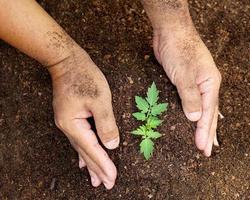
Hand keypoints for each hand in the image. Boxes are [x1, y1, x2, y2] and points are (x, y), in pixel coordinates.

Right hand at [48, 49, 118, 188]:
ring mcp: (67, 123)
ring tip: (95, 179)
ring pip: (82, 148)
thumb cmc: (84, 76)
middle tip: (106, 184)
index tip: (112, 178)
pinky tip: (83, 161)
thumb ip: (106, 124)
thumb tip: (112, 145)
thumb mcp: (100, 99)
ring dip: (90, 164)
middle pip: (85, 152)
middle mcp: (68, 127)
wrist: (67, 61)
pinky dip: (84, 152)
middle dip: (97, 169)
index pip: (93, 149)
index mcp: (74, 124)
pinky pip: (79, 140)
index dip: (104, 164)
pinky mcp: (71, 117)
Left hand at [153, 26, 220, 156]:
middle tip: (208, 151)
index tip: (202, 148)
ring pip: (202, 109)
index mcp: (211, 84)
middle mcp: (206, 86)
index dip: (205, 132)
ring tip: (205, 141)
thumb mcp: (185, 74)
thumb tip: (194, 119)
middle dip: (208, 133)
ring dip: (203, 126)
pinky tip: (192, 119)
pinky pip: (191, 102)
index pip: (208, 113)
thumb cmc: (179, 49)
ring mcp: (197, 84)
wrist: (170, 31)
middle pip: (210, 114)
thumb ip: (190, 97)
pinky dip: (193, 113)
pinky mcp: (184, 82)